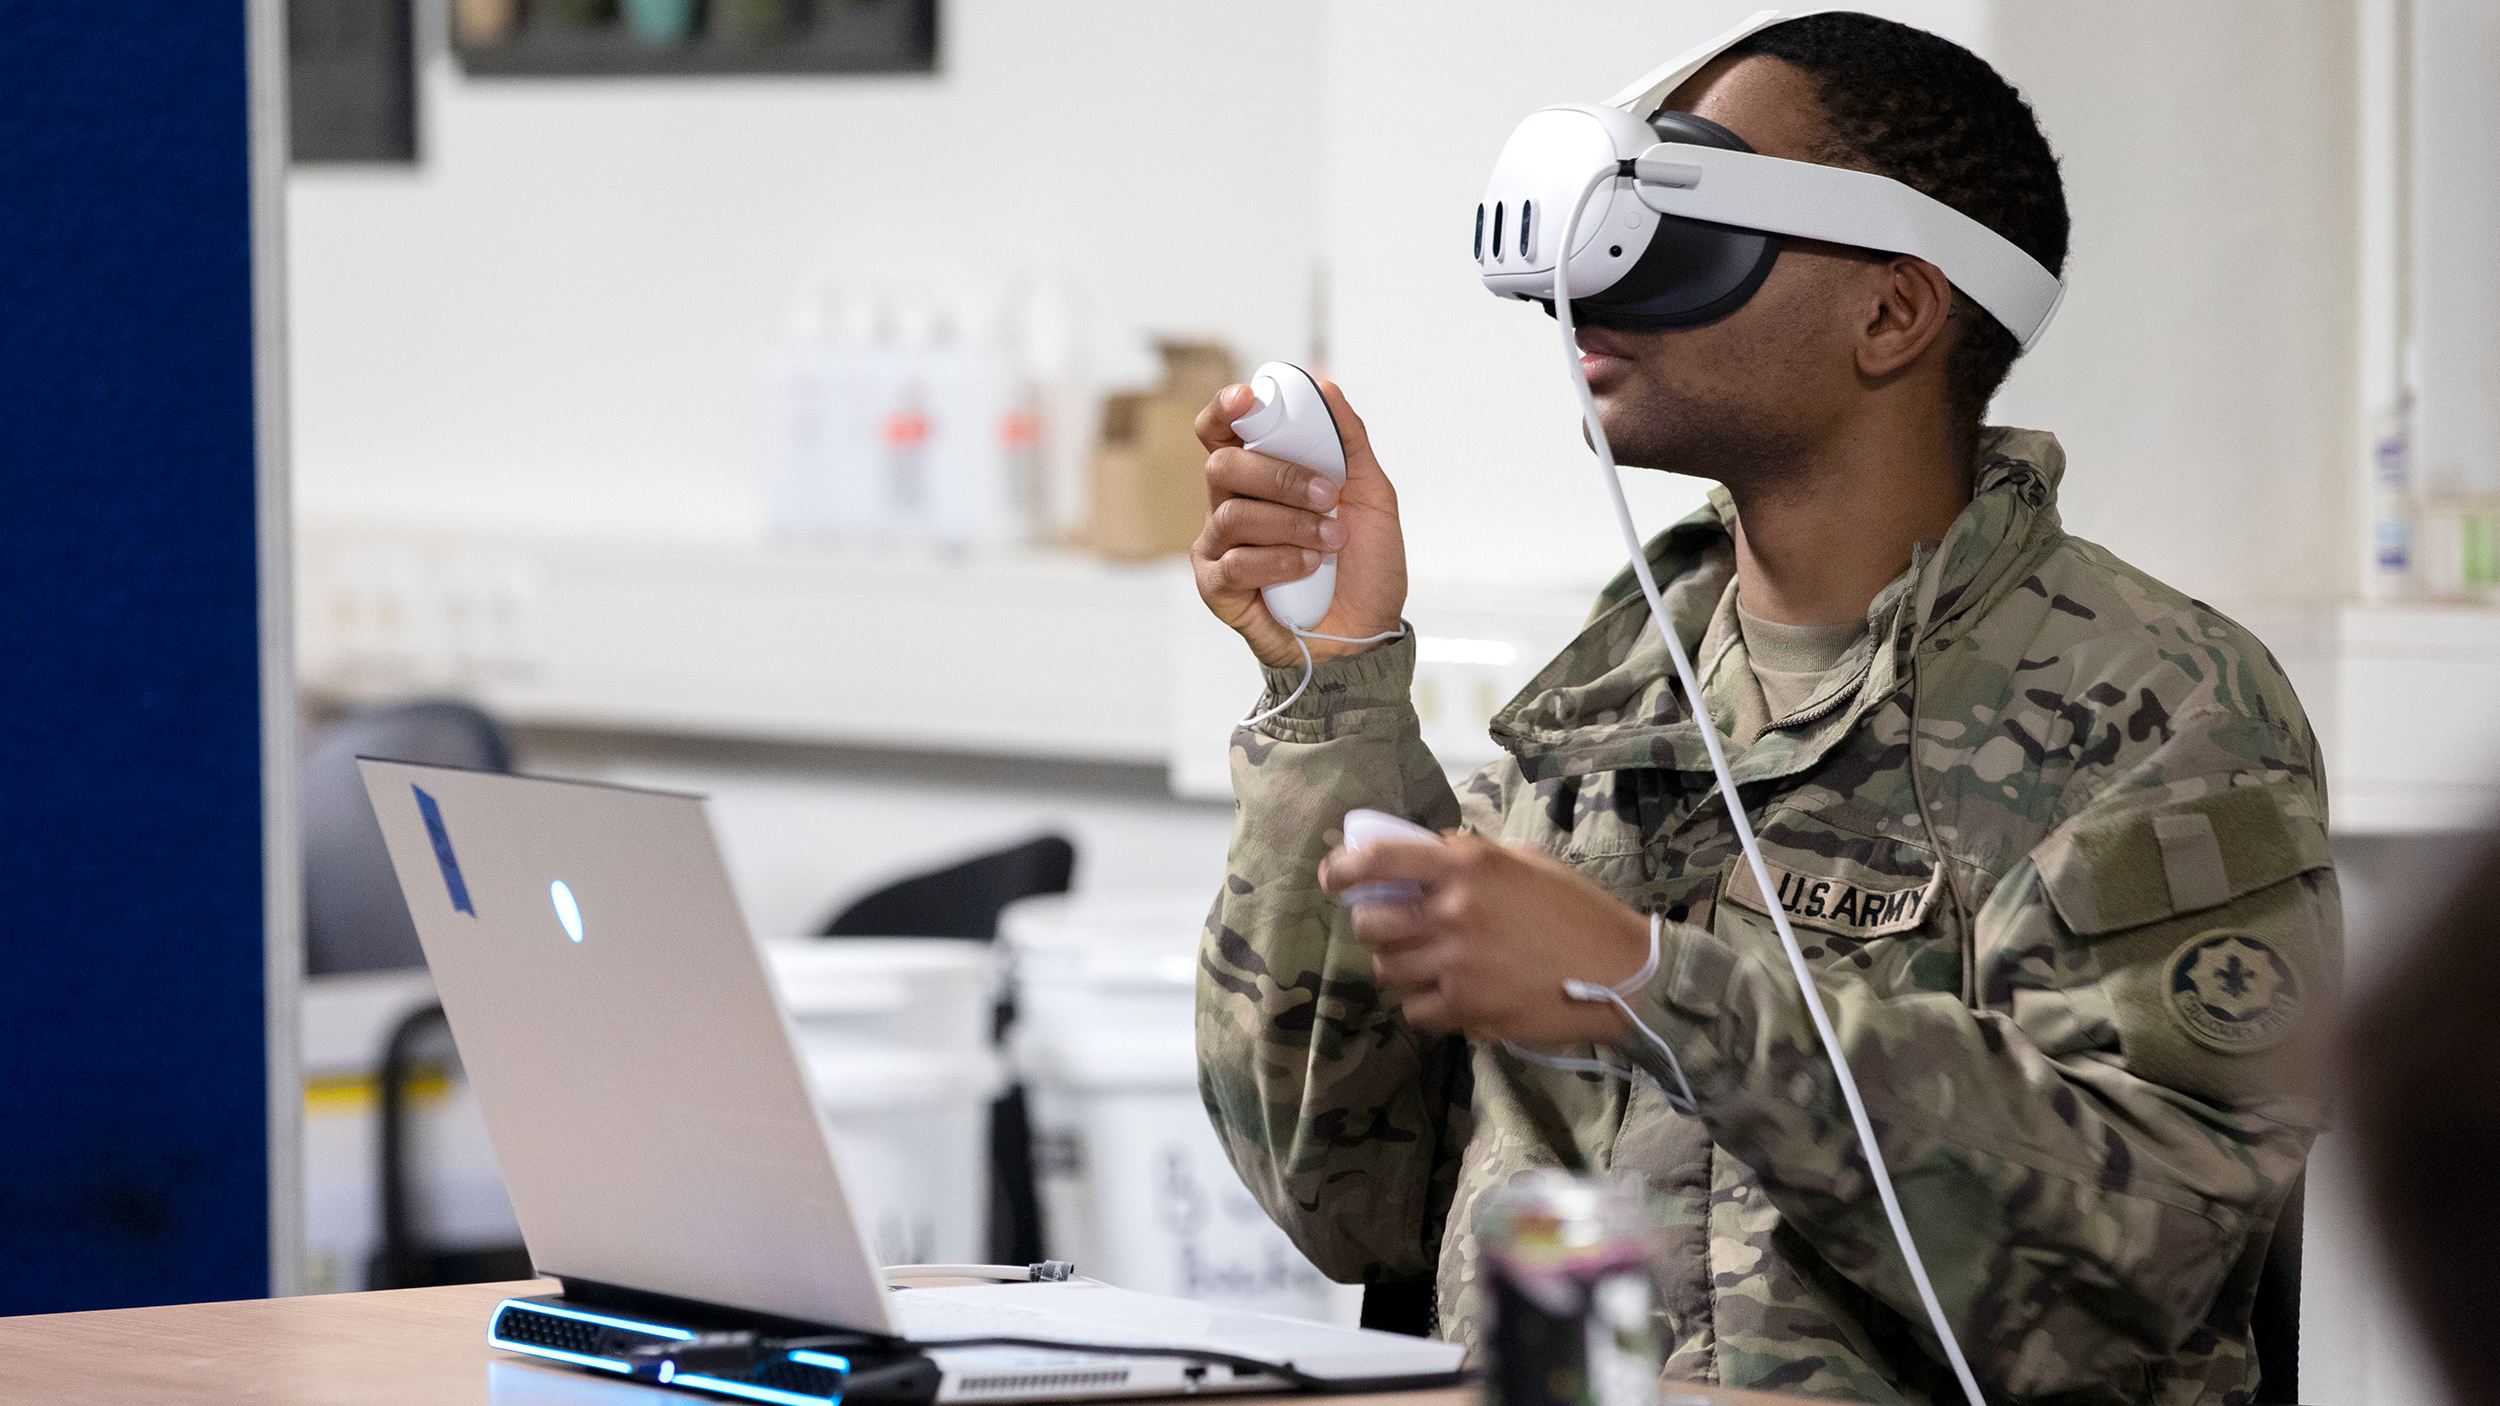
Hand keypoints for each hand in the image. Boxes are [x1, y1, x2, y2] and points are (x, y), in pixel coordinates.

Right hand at [1191, 379, 1406, 668]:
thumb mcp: (1372, 496)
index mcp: (1258, 476)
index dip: (1226, 410)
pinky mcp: (1217, 587)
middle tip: (1329, 496)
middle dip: (1279, 476)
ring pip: (1233, 514)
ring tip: (1331, 540)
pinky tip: (1309, 569)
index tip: (1249, 400)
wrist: (1367, 631)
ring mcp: (1219, 546)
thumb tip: (1327, 388)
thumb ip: (1349, 443)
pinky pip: (1235, 562)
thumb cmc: (1362, 566)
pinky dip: (1280, 561)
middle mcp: (1230, 504)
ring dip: (1292, 524)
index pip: (1221, 431)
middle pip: (1222, 466)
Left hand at [1319, 831, 1651, 1044]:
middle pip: (1371, 923)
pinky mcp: (1467, 1008)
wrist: (1622, 973)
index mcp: (1468, 865)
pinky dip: (1424, 1004)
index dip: (1343, 869)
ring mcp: (1457, 964)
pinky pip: (1415, 1010)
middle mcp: (1453, 910)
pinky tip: (1450, 995)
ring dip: (1399, 966)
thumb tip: (1425, 854)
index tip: (1333, 878)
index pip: (1380, 859)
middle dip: (1374, 926)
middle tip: (1393, 928)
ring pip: (1388, 969)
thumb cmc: (1579, 912)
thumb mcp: (1527, 861)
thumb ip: (1471, 857)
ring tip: (1428, 963)